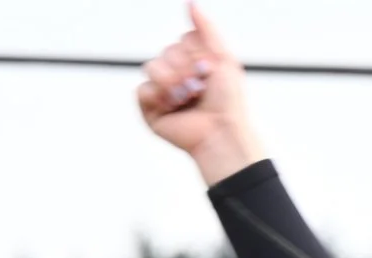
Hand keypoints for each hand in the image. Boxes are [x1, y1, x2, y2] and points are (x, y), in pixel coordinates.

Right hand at [136, 4, 264, 185]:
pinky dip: (160, 96)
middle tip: (202, 86)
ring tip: (191, 97)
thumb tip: (191, 2)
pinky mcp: (151, 108)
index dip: (197, 53)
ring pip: (151, 68)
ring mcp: (162, 90)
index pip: (182, 41)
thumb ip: (207, 29)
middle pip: (165, 52)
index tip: (212, 70)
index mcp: (193, 62)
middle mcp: (177, 74)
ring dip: (174, 82)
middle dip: (186, 68)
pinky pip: (142, 90)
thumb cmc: (229, 101)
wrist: (222, 131)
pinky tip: (176, 107)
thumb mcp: (224, 58)